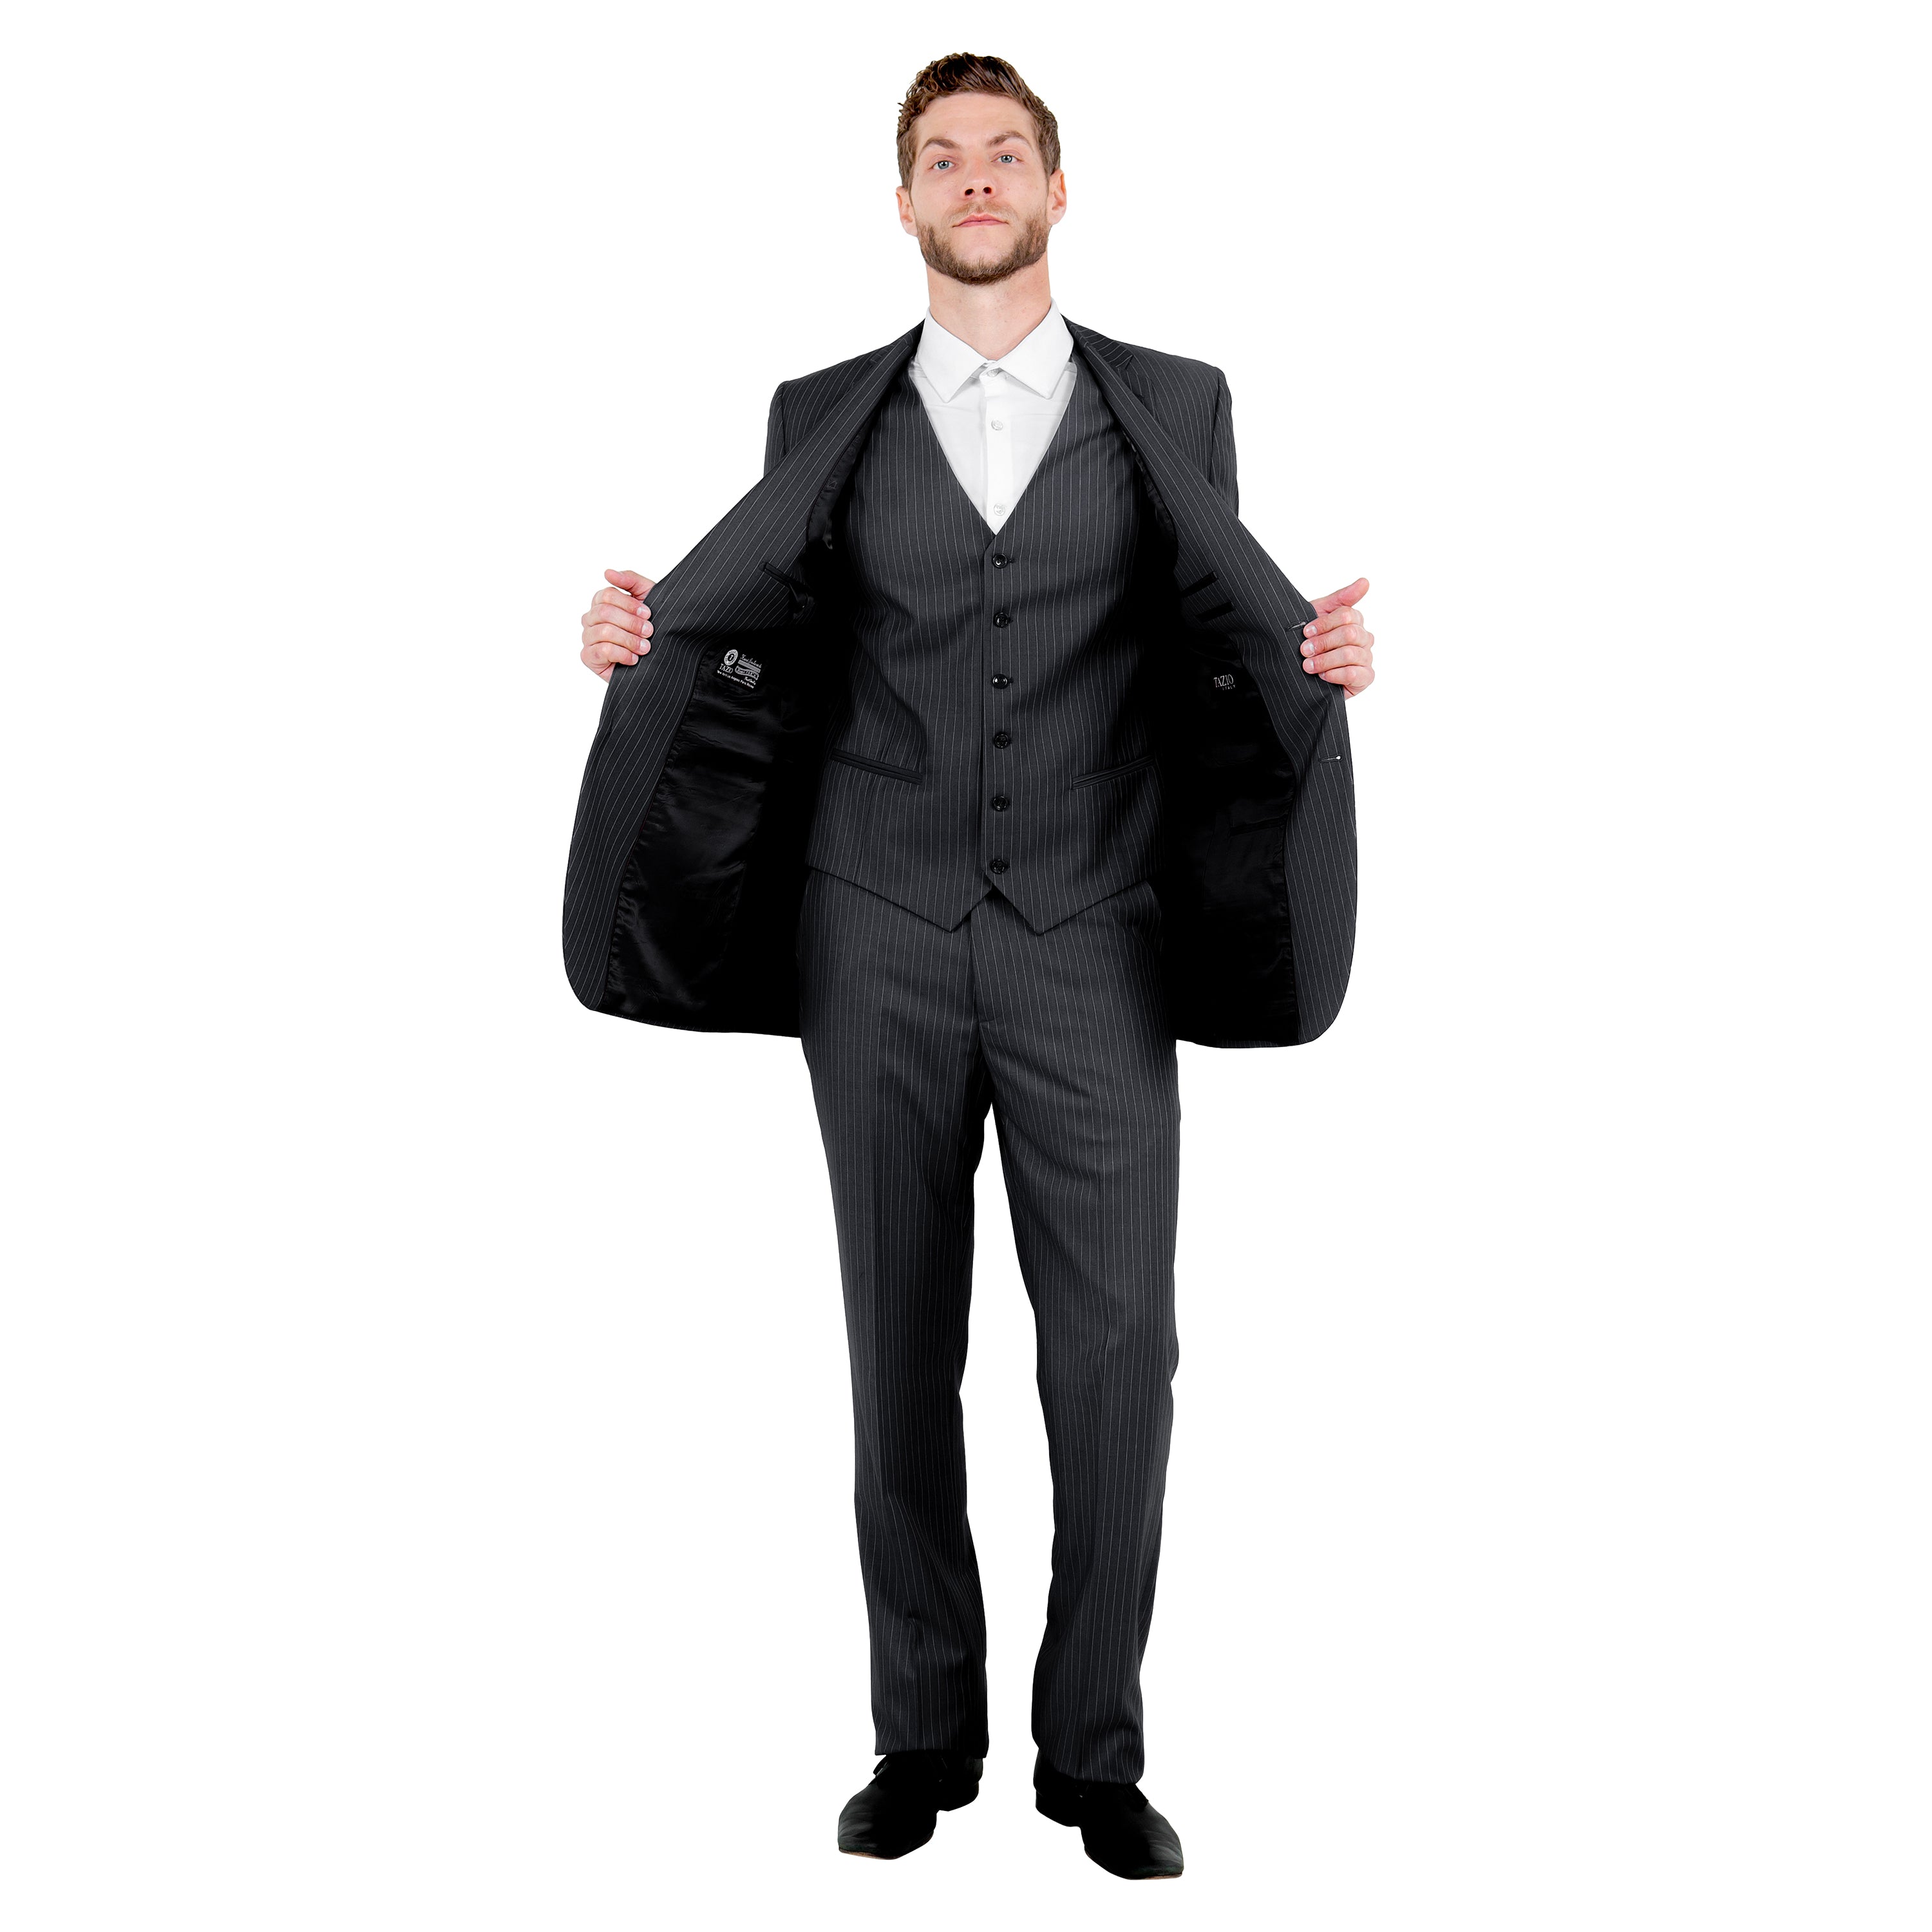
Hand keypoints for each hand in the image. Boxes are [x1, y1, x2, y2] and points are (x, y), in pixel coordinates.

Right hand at [580, 569, 654, 680]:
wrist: (658, 659)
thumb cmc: (650, 627)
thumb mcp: (647, 597)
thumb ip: (630, 580)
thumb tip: (607, 572)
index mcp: (601, 602)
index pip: (607, 595)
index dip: (629, 604)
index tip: (648, 614)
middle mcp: (591, 618)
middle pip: (604, 613)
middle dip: (631, 623)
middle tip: (649, 632)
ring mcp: (588, 637)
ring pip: (604, 632)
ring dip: (630, 640)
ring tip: (645, 647)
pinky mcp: (589, 657)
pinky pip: (602, 650)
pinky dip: (622, 654)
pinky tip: (634, 659)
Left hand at [1299, 577, 1375, 695]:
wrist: (1298, 672)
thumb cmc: (1310, 641)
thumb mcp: (1317, 615)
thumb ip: (1340, 599)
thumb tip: (1365, 581)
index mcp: (1354, 621)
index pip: (1347, 615)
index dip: (1324, 623)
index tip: (1306, 631)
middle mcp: (1364, 638)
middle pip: (1349, 634)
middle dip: (1323, 642)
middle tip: (1304, 650)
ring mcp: (1366, 658)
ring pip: (1350, 654)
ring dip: (1325, 660)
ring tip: (1308, 665)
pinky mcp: (1365, 678)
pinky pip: (1354, 674)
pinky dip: (1335, 674)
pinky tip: (1322, 676)